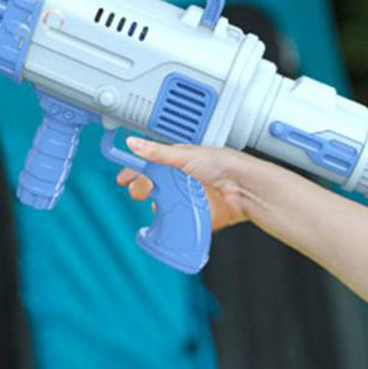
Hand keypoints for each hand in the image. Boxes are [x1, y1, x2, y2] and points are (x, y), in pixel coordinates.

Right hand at [116, 138, 249, 231]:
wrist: (244, 187)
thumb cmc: (222, 164)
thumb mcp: (185, 155)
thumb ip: (157, 152)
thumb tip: (133, 143)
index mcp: (176, 163)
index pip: (149, 167)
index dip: (134, 173)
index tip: (123, 179)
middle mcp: (180, 182)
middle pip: (152, 188)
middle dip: (142, 191)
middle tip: (140, 193)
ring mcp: (187, 200)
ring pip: (163, 208)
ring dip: (157, 209)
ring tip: (159, 207)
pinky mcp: (194, 216)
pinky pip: (177, 223)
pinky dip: (170, 225)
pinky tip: (167, 224)